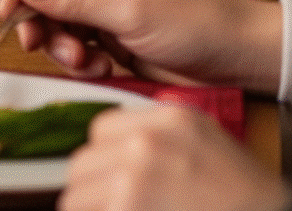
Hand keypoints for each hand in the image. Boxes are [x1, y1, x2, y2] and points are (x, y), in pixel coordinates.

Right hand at [0, 0, 280, 88]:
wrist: (239, 59)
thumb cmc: (199, 24)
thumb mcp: (130, 11)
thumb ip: (72, 0)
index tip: (7, 11)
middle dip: (39, 20)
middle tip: (39, 45)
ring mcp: (104, 7)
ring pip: (55, 22)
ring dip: (61, 46)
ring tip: (84, 62)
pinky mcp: (110, 35)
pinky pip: (75, 45)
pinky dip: (79, 61)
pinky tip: (100, 68)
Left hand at [60, 103, 289, 210]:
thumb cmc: (245, 196)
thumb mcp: (206, 144)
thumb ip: (161, 137)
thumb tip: (115, 149)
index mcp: (170, 119)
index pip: (101, 130)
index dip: (104, 158)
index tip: (112, 177)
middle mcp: (147, 141)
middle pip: (83, 164)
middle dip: (93, 190)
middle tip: (113, 206)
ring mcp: (134, 176)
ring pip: (77, 196)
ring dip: (93, 210)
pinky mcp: (127, 206)